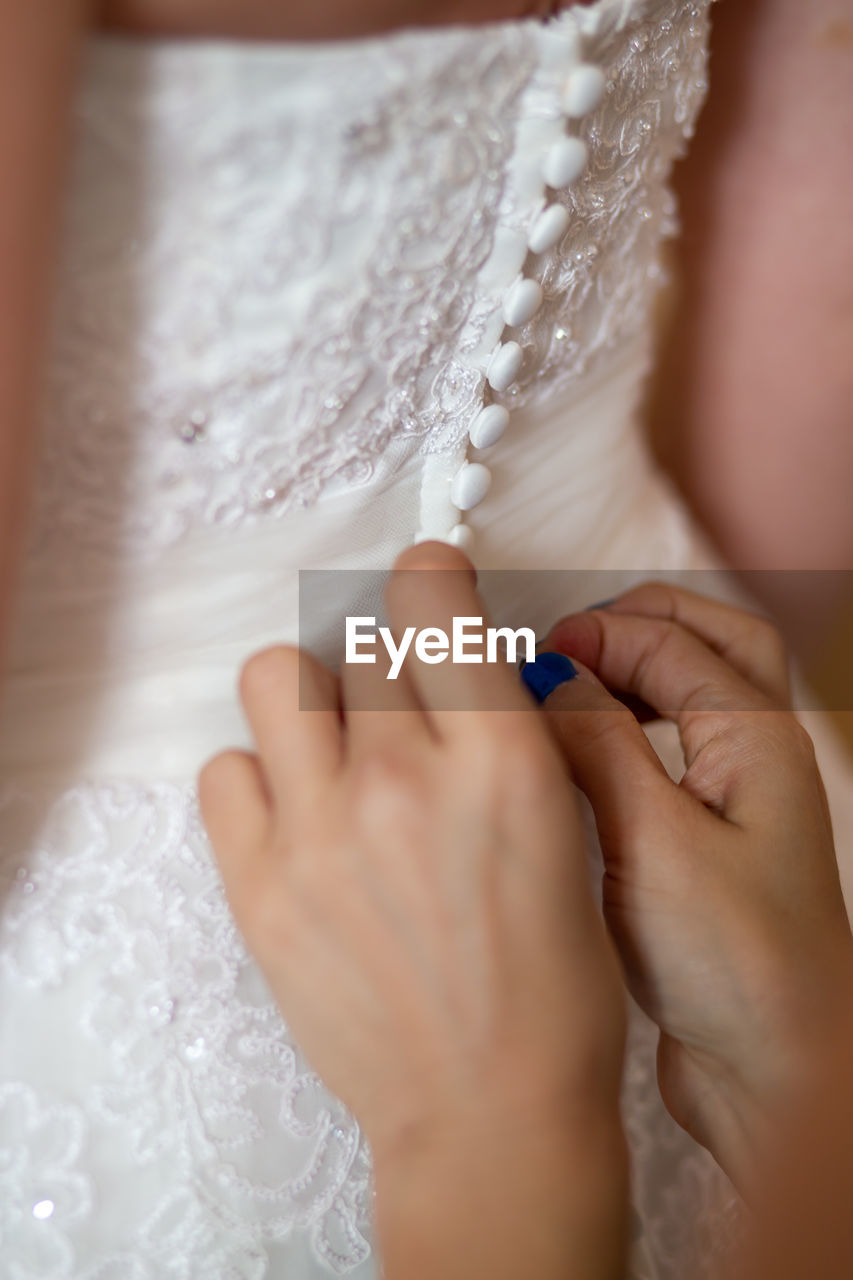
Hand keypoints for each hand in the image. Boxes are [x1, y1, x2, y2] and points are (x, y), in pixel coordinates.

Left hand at [198, 542, 627, 1279]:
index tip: (426, 591)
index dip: (427, 580)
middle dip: (382, 664)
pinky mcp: (260, 887)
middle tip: (399, 715)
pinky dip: (259, 778)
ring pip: (276, 676)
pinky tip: (301, 818)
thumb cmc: (553, 982)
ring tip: (335, 750)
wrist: (489, 1111)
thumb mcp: (565, 831)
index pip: (432, 601)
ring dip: (309, 697)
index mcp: (500, 759)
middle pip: (355, 641)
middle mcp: (403, 779)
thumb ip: (510, 734)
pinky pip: (225, 770)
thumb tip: (461, 664)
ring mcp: (320, 832)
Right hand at [536, 582, 852, 1190]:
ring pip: (695, 693)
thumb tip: (546, 677)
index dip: (599, 634)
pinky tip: (583, 757)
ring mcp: (739, 799)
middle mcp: (758, 758)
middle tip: (567, 640)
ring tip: (568, 686)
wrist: (776, 1074)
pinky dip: (631, 726)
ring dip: (636, 671)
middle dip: (639, 622)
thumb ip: (597, 746)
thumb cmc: (736, 966)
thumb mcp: (652, 840)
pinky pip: (675, 749)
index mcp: (758, 741)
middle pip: (714, 641)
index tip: (533, 654)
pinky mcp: (710, 842)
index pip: (675, 643)